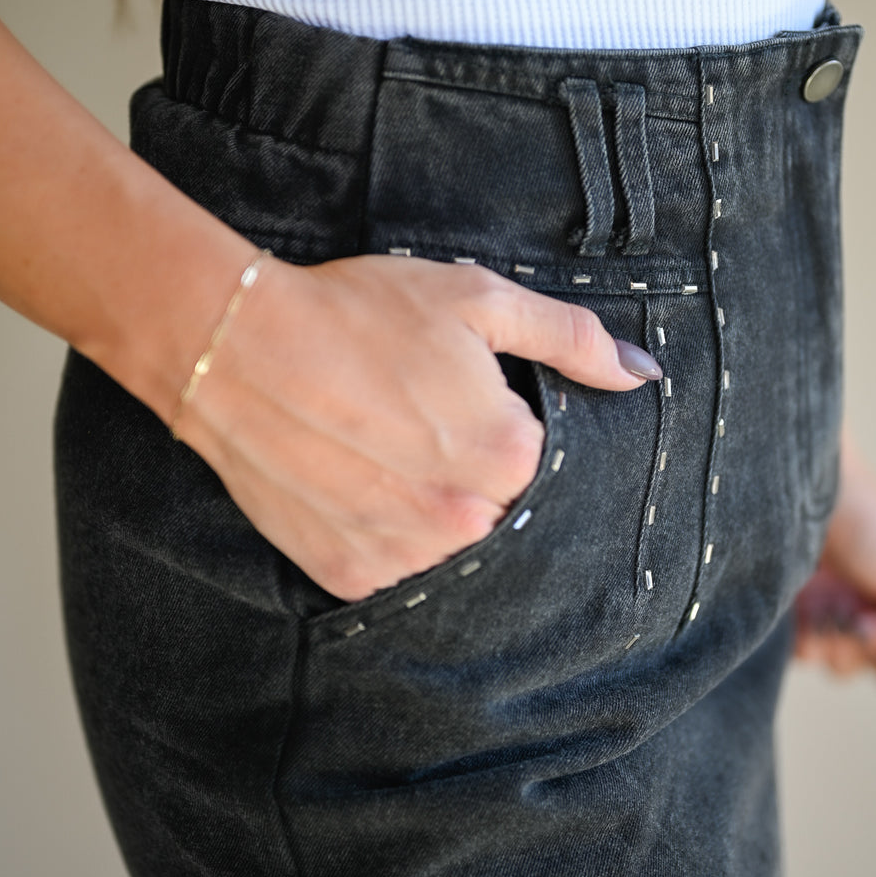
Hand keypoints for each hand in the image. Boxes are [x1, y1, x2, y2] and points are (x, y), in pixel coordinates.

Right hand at [172, 253, 660, 600]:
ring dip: (425, 505)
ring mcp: (404, 556)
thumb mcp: (475, 300)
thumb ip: (569, 338)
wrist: (233, 346)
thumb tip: (642, 373)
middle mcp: (465, 521)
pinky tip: (348, 479)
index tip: (454, 395)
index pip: (537, 457)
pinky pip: (390, 564)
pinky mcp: (349, 576)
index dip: (497, 420)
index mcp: (510, 455)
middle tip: (408, 418)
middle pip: (495, 506)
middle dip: (466, 467)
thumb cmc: (356, 313)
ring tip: (374, 447)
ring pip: (445, 541)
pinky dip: (379, 530)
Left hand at [794, 426, 875, 698]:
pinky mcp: (781, 610)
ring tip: (830, 602)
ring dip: (835, 642)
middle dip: (868, 648)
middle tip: (864, 618)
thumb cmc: (864, 518)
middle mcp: (856, 608)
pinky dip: (804, 640)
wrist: (800, 485)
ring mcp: (818, 610)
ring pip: (831, 662)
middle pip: (866, 664)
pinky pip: (796, 652)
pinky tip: (805, 608)